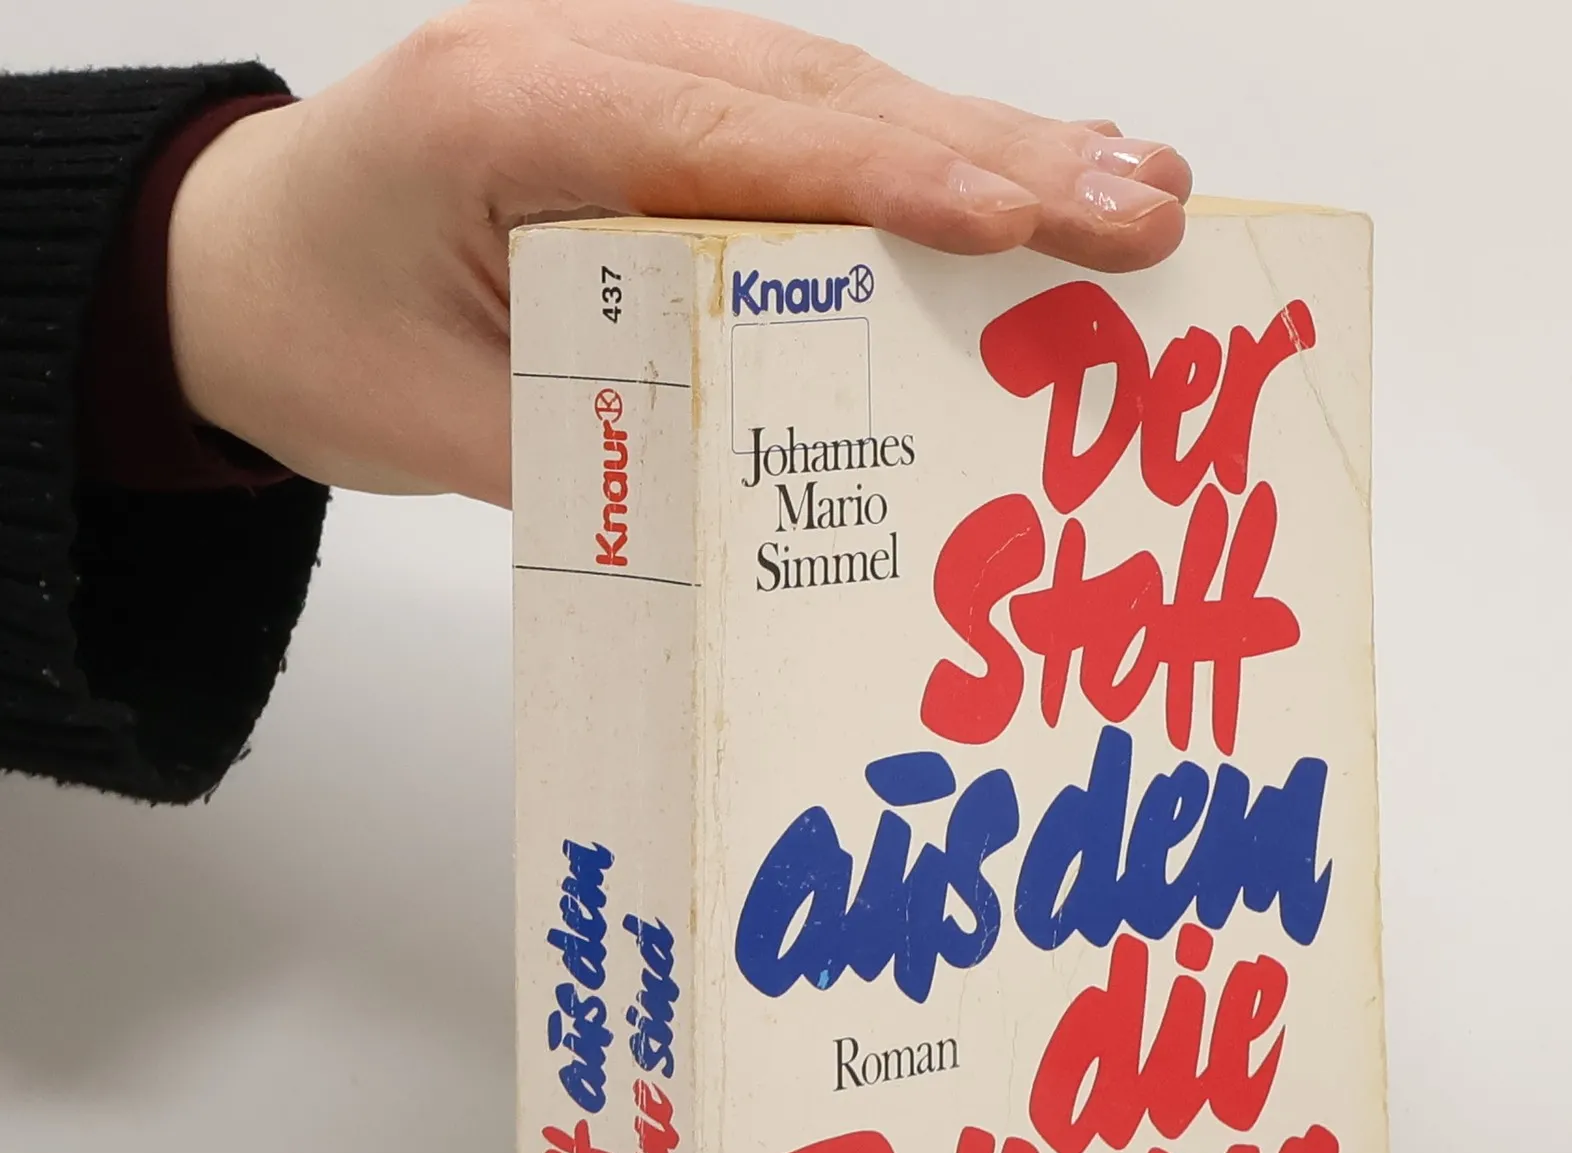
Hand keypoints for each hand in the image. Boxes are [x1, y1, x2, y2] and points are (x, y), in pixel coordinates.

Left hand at [167, 0, 1192, 505]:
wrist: (244, 259)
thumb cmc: (322, 331)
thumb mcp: (440, 424)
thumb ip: (604, 452)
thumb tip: (783, 499)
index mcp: (501, 111)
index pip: (727, 138)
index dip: (887, 178)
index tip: (1019, 220)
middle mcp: (583, 53)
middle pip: (820, 96)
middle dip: (995, 156)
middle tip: (1145, 210)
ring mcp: (634, 63)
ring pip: (841, 94)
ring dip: (996, 144)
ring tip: (1138, 187)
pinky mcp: (671, 106)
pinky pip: (816, 121)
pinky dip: (933, 154)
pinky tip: (1034, 173)